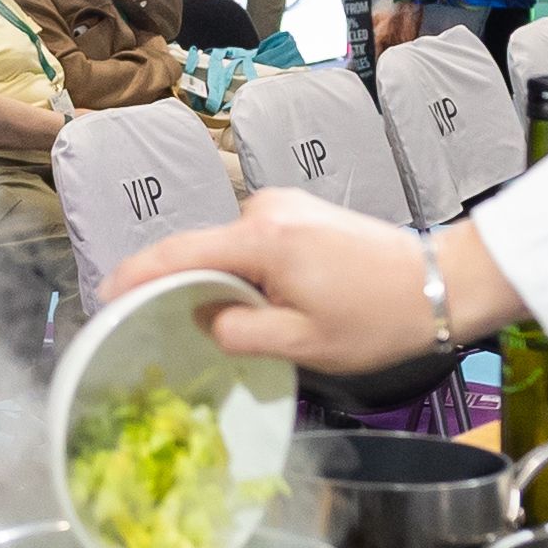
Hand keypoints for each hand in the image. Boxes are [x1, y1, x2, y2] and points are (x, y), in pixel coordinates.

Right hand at [106, 188, 474, 376]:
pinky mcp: (301, 212)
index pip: (179, 253)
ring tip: (216, 322)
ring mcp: (286, 205)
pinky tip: (250, 300)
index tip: (106, 295)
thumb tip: (203, 319)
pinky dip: (241, 268)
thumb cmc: (379, 318)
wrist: (441, 284)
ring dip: (216, 278)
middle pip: (200, 246)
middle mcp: (268, 209)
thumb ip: (241, 331)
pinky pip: (251, 241)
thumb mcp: (304, 342)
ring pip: (227, 246)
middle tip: (154, 322)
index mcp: (263, 239)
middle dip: (176, 282)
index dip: (136, 275)